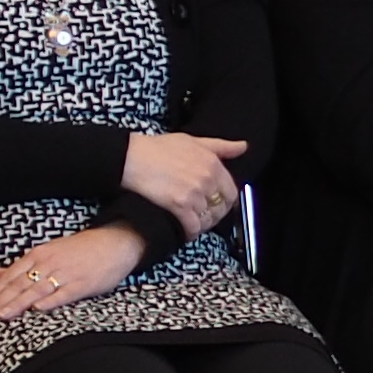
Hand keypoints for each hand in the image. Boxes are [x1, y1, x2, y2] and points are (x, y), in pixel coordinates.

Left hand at [0, 224, 147, 323]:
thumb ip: (15, 269)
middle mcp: (46, 264)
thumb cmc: (75, 252)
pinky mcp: (83, 283)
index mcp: (35, 257)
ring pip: (36, 290)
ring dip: (17, 303)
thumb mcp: (43, 255)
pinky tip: (38, 309)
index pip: (7, 278)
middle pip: (17, 285)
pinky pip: (64, 293)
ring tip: (0, 315)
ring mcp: (64, 274)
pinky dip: (51, 301)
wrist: (113, 243)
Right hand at [120, 128, 247, 238]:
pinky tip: (185, 232)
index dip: (225, 202)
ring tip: (194, 225)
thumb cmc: (156, 147)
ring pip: (207, 218)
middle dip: (215, 215)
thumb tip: (243, 147)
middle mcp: (207, 179)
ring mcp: (194, 193)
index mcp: (212, 164)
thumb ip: (220, 146)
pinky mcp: (178, 205)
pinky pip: (193, 225)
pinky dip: (190, 232)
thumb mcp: (192, 140)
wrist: (129, 157)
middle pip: (221, 207)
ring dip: (202, 225)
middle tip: (204, 217)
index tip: (217, 206)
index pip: (231, 191)